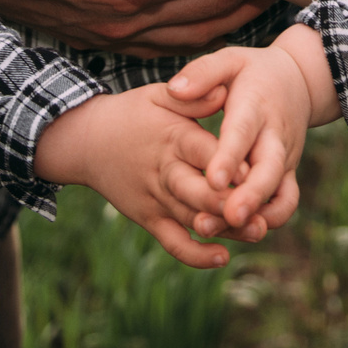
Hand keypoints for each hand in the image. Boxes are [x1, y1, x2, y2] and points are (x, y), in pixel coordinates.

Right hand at [33, 84, 254, 265]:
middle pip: (197, 193)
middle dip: (227, 204)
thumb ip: (194, 96)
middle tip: (260, 212)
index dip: (227, 164)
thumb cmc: (132, 114)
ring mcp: (155, 198)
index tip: (254, 172)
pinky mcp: (148, 218)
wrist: (86, 142)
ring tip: (257, 231)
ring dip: (223, 229)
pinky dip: (196, 255)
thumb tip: (226, 90)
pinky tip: (223, 257)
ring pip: (191, 220)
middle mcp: (164, 171)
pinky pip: (173, 242)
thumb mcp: (159, 95)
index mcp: (172, 137)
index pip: (202, 152)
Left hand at [165, 24, 337, 233]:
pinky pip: (284, 204)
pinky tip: (236, 232)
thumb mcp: (229, 60)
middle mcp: (275, 137)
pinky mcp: (287, 175)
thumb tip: (174, 90)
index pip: (242, 133)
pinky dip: (266, 221)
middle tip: (230, 217)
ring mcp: (284, 159)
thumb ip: (202, 74)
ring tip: (224, 230)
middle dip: (251, 197)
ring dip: (257, 216)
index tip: (213, 179)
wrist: (299, 81)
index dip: (229, 157)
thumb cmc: (253, 72)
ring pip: (279, 196)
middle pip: (268, 171)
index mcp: (256, 106)